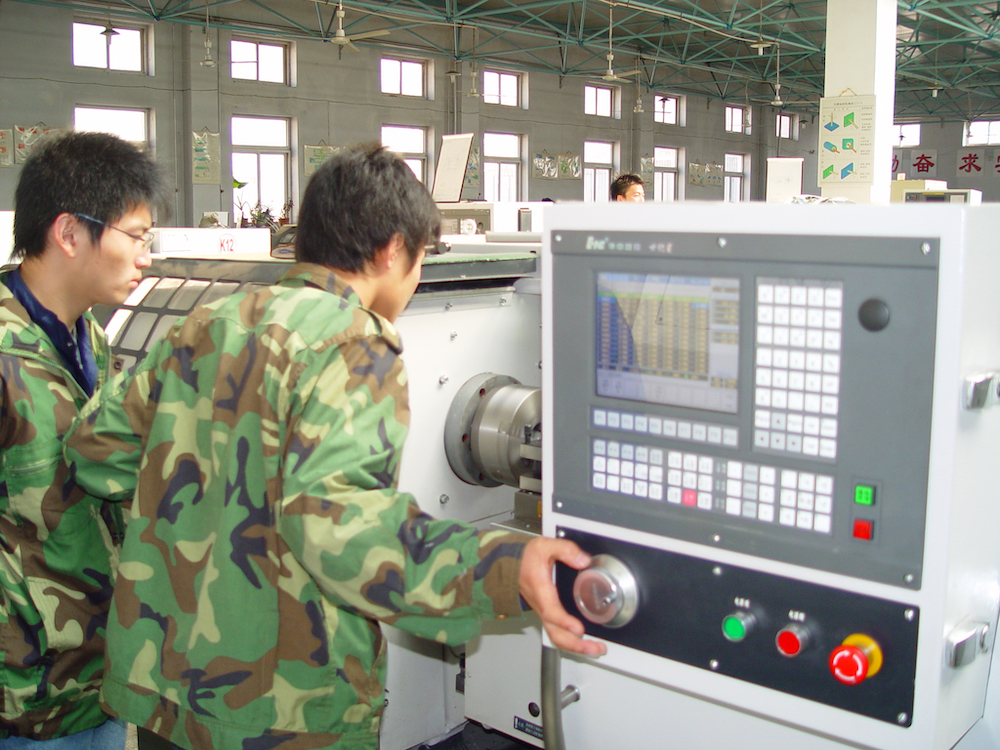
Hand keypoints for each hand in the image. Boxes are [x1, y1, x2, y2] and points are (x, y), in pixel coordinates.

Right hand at [518, 537, 606, 656]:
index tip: (578, 629)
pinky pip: (557, 633)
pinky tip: (585, 643)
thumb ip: (565, 550)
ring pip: (556, 636)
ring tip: (595, 649)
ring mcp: (544, 612)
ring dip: (575, 647)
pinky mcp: (547, 614)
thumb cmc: (526, 557)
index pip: (551, 610)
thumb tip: (583, 560)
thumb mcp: (545, 545)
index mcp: (540, 589)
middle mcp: (541, 605)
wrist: (511, 563)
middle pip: (555, 632)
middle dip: (575, 644)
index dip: (564, 621)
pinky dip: (571, 642)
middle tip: (595, 648)